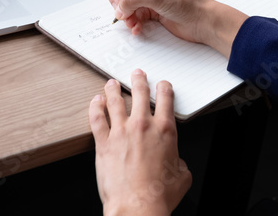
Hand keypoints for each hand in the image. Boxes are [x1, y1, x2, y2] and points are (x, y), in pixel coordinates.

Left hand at [89, 70, 190, 215]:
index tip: (162, 85)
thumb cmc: (159, 194)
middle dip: (138, 80)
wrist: (137, 205)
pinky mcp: (104, 143)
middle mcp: (143, 126)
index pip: (166, 99)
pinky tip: (95, 101)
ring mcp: (121, 132)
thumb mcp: (182, 175)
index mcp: (165, 131)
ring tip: (111, 83)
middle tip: (136, 74)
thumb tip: (176, 163)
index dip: (164, 88)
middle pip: (140, 93)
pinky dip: (96, 107)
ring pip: (115, 102)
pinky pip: (97, 118)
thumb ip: (179, 162)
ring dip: (113, 89)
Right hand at [108, 0, 247, 56]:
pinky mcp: (151, 9)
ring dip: (126, 14)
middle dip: (120, 0)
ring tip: (131, 22)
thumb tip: (118, 6)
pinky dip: (132, 21)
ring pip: (125, 2)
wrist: (202, 21)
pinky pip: (133, 14)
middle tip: (122, 11)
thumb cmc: (189, 2)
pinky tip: (137, 28)